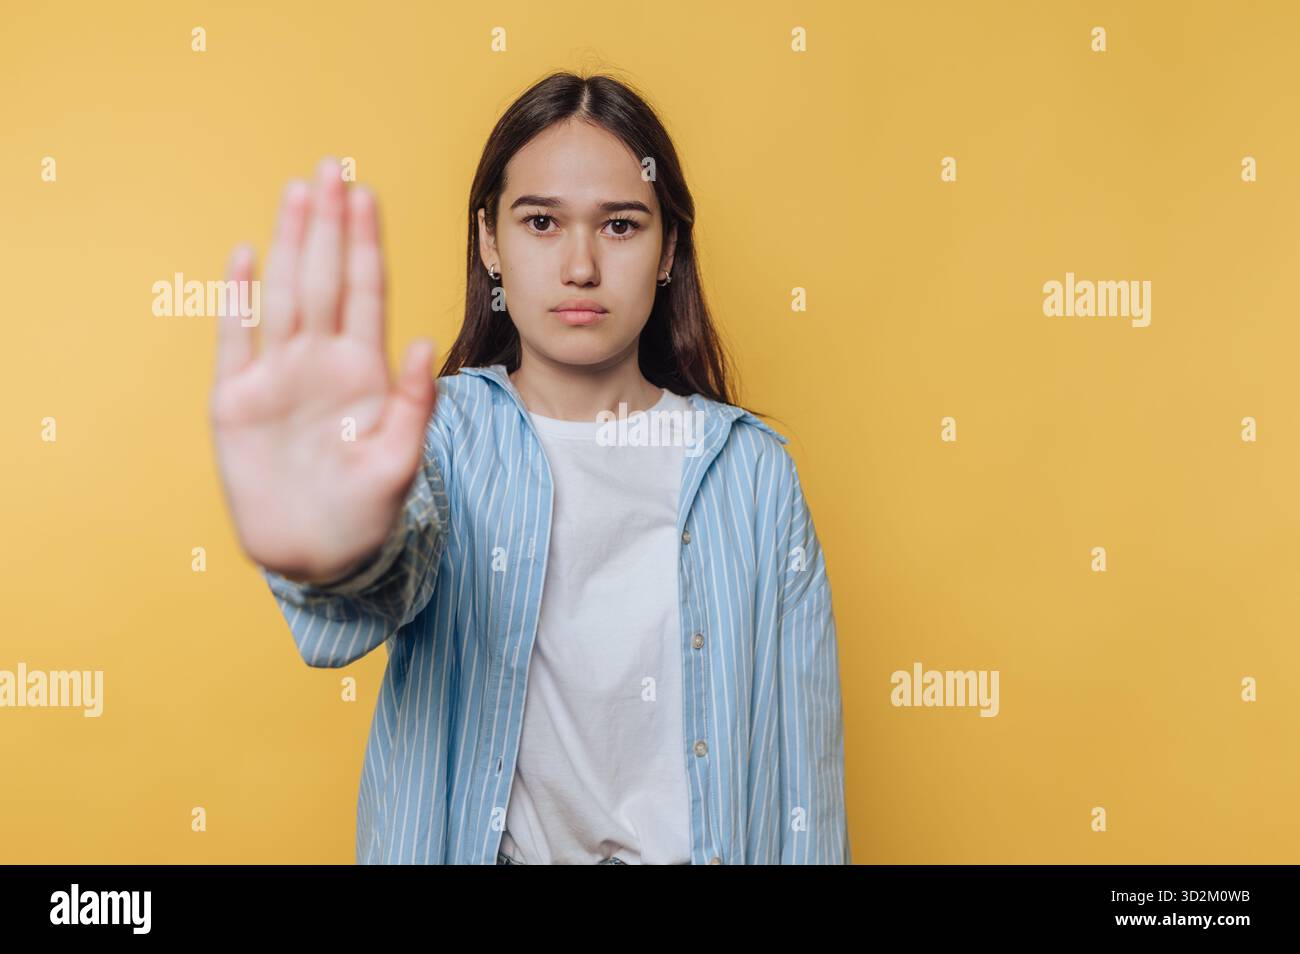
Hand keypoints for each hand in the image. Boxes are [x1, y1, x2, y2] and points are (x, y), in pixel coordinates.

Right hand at [210, 157, 436, 582]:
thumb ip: (414, 404)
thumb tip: (428, 342)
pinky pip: (236, 338)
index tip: (366, 195)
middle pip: (324, 278)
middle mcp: (322, 361)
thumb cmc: (366, 513)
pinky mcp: (236, 399)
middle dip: (328, 224)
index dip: (364, 244)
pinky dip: (238, 298)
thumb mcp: (400, 462)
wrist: (314, 555)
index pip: (366, 293)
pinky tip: (245, 255)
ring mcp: (278, 375)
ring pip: (285, 294)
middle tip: (331, 168)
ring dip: (289, 243)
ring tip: (297, 192)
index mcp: (365, 371)